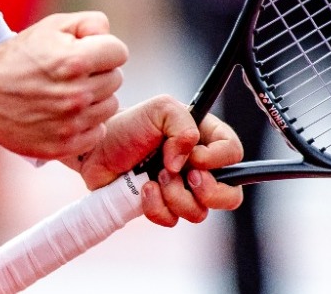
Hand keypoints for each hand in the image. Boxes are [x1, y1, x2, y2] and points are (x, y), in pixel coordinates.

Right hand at [0, 12, 126, 159]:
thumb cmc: (19, 56)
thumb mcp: (51, 26)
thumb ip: (89, 22)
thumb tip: (109, 35)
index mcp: (75, 62)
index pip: (119, 52)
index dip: (104, 48)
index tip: (87, 52)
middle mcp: (76, 95)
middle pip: (116, 79)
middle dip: (98, 72)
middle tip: (72, 73)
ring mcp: (70, 124)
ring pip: (109, 106)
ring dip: (95, 98)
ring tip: (68, 92)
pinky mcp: (63, 146)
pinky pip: (97, 132)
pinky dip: (86, 123)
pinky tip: (67, 114)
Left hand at [74, 95, 244, 226]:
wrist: (96, 149)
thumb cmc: (129, 125)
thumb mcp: (160, 109)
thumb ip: (182, 124)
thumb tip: (188, 159)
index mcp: (205, 138)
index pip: (234, 154)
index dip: (219, 160)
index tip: (195, 157)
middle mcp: (200, 167)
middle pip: (231, 195)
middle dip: (209, 191)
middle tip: (187, 177)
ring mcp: (183, 190)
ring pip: (200, 212)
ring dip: (175, 195)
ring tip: (154, 177)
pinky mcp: (164, 207)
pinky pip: (172, 220)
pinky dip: (156, 207)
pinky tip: (143, 189)